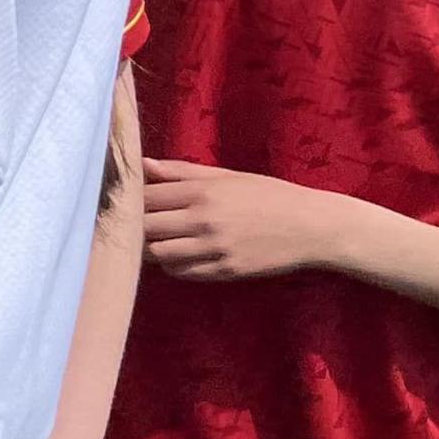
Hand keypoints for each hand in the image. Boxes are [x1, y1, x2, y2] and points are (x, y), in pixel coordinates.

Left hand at [144, 159, 366, 281]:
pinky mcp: (226, 271)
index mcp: (202, 191)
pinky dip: (172, 265)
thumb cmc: (269, 195)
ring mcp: (215, 248)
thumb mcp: (227, 176)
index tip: (125, 203)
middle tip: (134, 225)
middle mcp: (205, 220)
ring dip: (151, 248)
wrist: (313, 226)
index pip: (144, 197)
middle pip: (144, 227)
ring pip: (158, 254)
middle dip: (134, 226)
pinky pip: (182, 273)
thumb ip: (181, 172)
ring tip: (157, 241)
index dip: (130, 201)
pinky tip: (179, 256)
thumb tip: (143, 165)